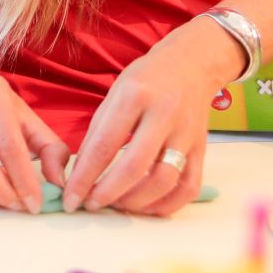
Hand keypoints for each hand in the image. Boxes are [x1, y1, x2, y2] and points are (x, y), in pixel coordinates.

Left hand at [64, 22, 239, 216]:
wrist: (191, 65)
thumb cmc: (146, 80)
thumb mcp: (114, 95)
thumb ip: (98, 133)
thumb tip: (81, 173)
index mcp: (135, 96)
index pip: (105, 145)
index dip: (84, 177)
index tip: (71, 198)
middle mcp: (164, 115)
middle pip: (135, 166)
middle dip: (108, 193)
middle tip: (90, 204)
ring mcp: (187, 133)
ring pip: (164, 180)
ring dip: (136, 201)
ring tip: (116, 205)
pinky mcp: (202, 149)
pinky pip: (189, 186)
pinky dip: (167, 204)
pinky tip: (146, 207)